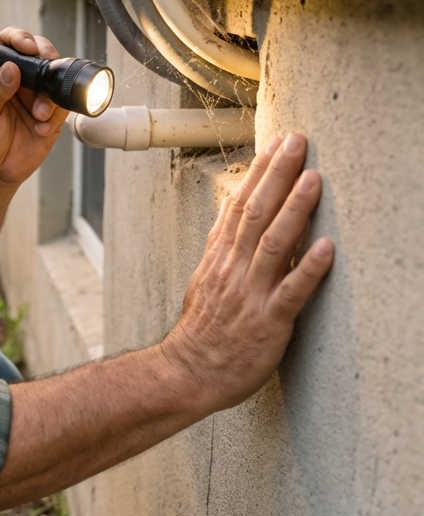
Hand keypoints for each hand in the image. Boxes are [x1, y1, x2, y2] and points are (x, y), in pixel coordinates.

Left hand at [0, 26, 68, 189]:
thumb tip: (10, 67)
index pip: (7, 43)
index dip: (19, 38)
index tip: (27, 46)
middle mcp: (17, 79)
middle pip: (38, 53)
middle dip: (46, 56)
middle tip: (46, 67)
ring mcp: (35, 95)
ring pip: (54, 78)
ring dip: (50, 94)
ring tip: (39, 115)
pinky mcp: (51, 114)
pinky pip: (63, 105)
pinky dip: (56, 115)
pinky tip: (41, 128)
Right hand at [160, 133, 333, 412]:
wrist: (189, 372)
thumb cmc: (203, 330)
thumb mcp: (205, 278)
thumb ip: (221, 243)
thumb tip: (231, 206)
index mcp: (219, 256)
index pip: (239, 204)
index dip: (259, 172)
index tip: (276, 143)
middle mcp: (233, 268)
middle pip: (256, 213)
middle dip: (278, 175)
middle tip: (297, 142)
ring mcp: (250, 294)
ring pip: (273, 244)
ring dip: (295, 209)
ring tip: (314, 179)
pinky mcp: (268, 322)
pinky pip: (291, 292)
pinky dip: (308, 269)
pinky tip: (326, 248)